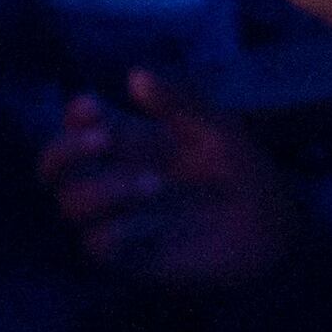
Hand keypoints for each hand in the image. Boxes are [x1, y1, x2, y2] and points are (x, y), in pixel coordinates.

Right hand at [40, 69, 301, 286]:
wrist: (276, 230)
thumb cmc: (245, 174)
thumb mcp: (218, 129)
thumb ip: (179, 103)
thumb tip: (135, 75)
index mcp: (131, 143)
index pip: (79, 125)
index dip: (75, 114)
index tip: (93, 106)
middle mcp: (116, 178)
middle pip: (55, 167)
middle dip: (65, 151)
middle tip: (103, 139)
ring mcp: (120, 218)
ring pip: (72, 205)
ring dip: (102, 190)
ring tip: (154, 184)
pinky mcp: (133, 256)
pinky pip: (97, 246)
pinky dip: (115, 232)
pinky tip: (148, 226)